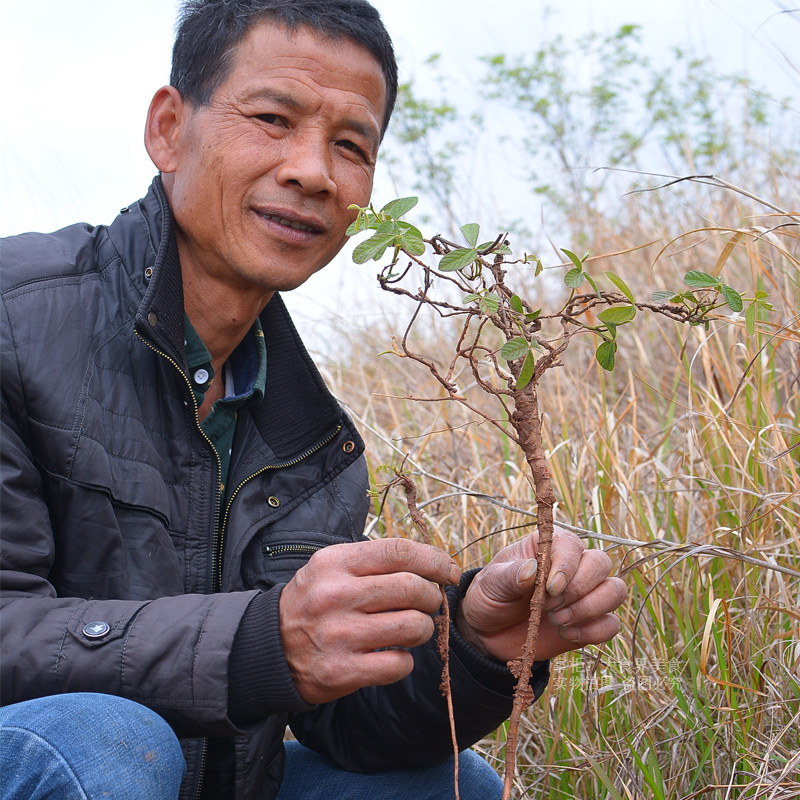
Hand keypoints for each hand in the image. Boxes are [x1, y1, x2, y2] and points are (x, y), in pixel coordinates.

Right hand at [280, 538, 459, 703]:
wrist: (268, 647)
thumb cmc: (314, 601)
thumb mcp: (333, 567)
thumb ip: (375, 561)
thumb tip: (431, 562)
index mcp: (336, 563)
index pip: (399, 551)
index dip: (434, 559)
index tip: (448, 570)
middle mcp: (336, 595)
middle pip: (411, 588)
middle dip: (431, 596)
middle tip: (429, 602)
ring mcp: (339, 634)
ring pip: (412, 626)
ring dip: (423, 628)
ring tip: (412, 628)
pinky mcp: (342, 671)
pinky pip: (398, 665)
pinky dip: (405, 661)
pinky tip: (394, 655)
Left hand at [455, 528, 626, 663]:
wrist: (489, 633)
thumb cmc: (491, 597)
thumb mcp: (492, 583)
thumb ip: (510, 575)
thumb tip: (532, 569)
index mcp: (548, 546)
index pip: (572, 545)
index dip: (567, 566)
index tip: (550, 588)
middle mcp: (572, 566)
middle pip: (601, 563)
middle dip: (579, 589)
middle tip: (550, 607)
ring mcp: (584, 594)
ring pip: (615, 590)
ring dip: (590, 608)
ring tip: (557, 621)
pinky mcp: (590, 622)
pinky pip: (612, 624)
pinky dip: (594, 631)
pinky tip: (565, 634)